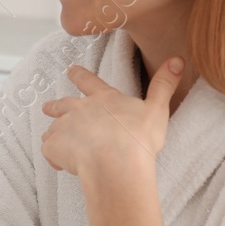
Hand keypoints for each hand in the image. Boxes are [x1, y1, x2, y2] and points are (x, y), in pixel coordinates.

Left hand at [39, 59, 181, 179]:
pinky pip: (49, 151)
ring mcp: (63, 127)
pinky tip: (63, 166)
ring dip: (55, 134)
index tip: (70, 70)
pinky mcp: (53, 146)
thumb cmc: (137, 138)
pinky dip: (54, 158)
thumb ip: (164, 85)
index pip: (88, 81)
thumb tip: (177, 60)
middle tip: (47, 107)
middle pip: (62, 104)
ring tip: (56, 142)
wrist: (115, 164)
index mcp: (102, 99)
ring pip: (53, 129)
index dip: (79, 75)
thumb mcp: (157, 110)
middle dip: (54, 106)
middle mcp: (78, 109)